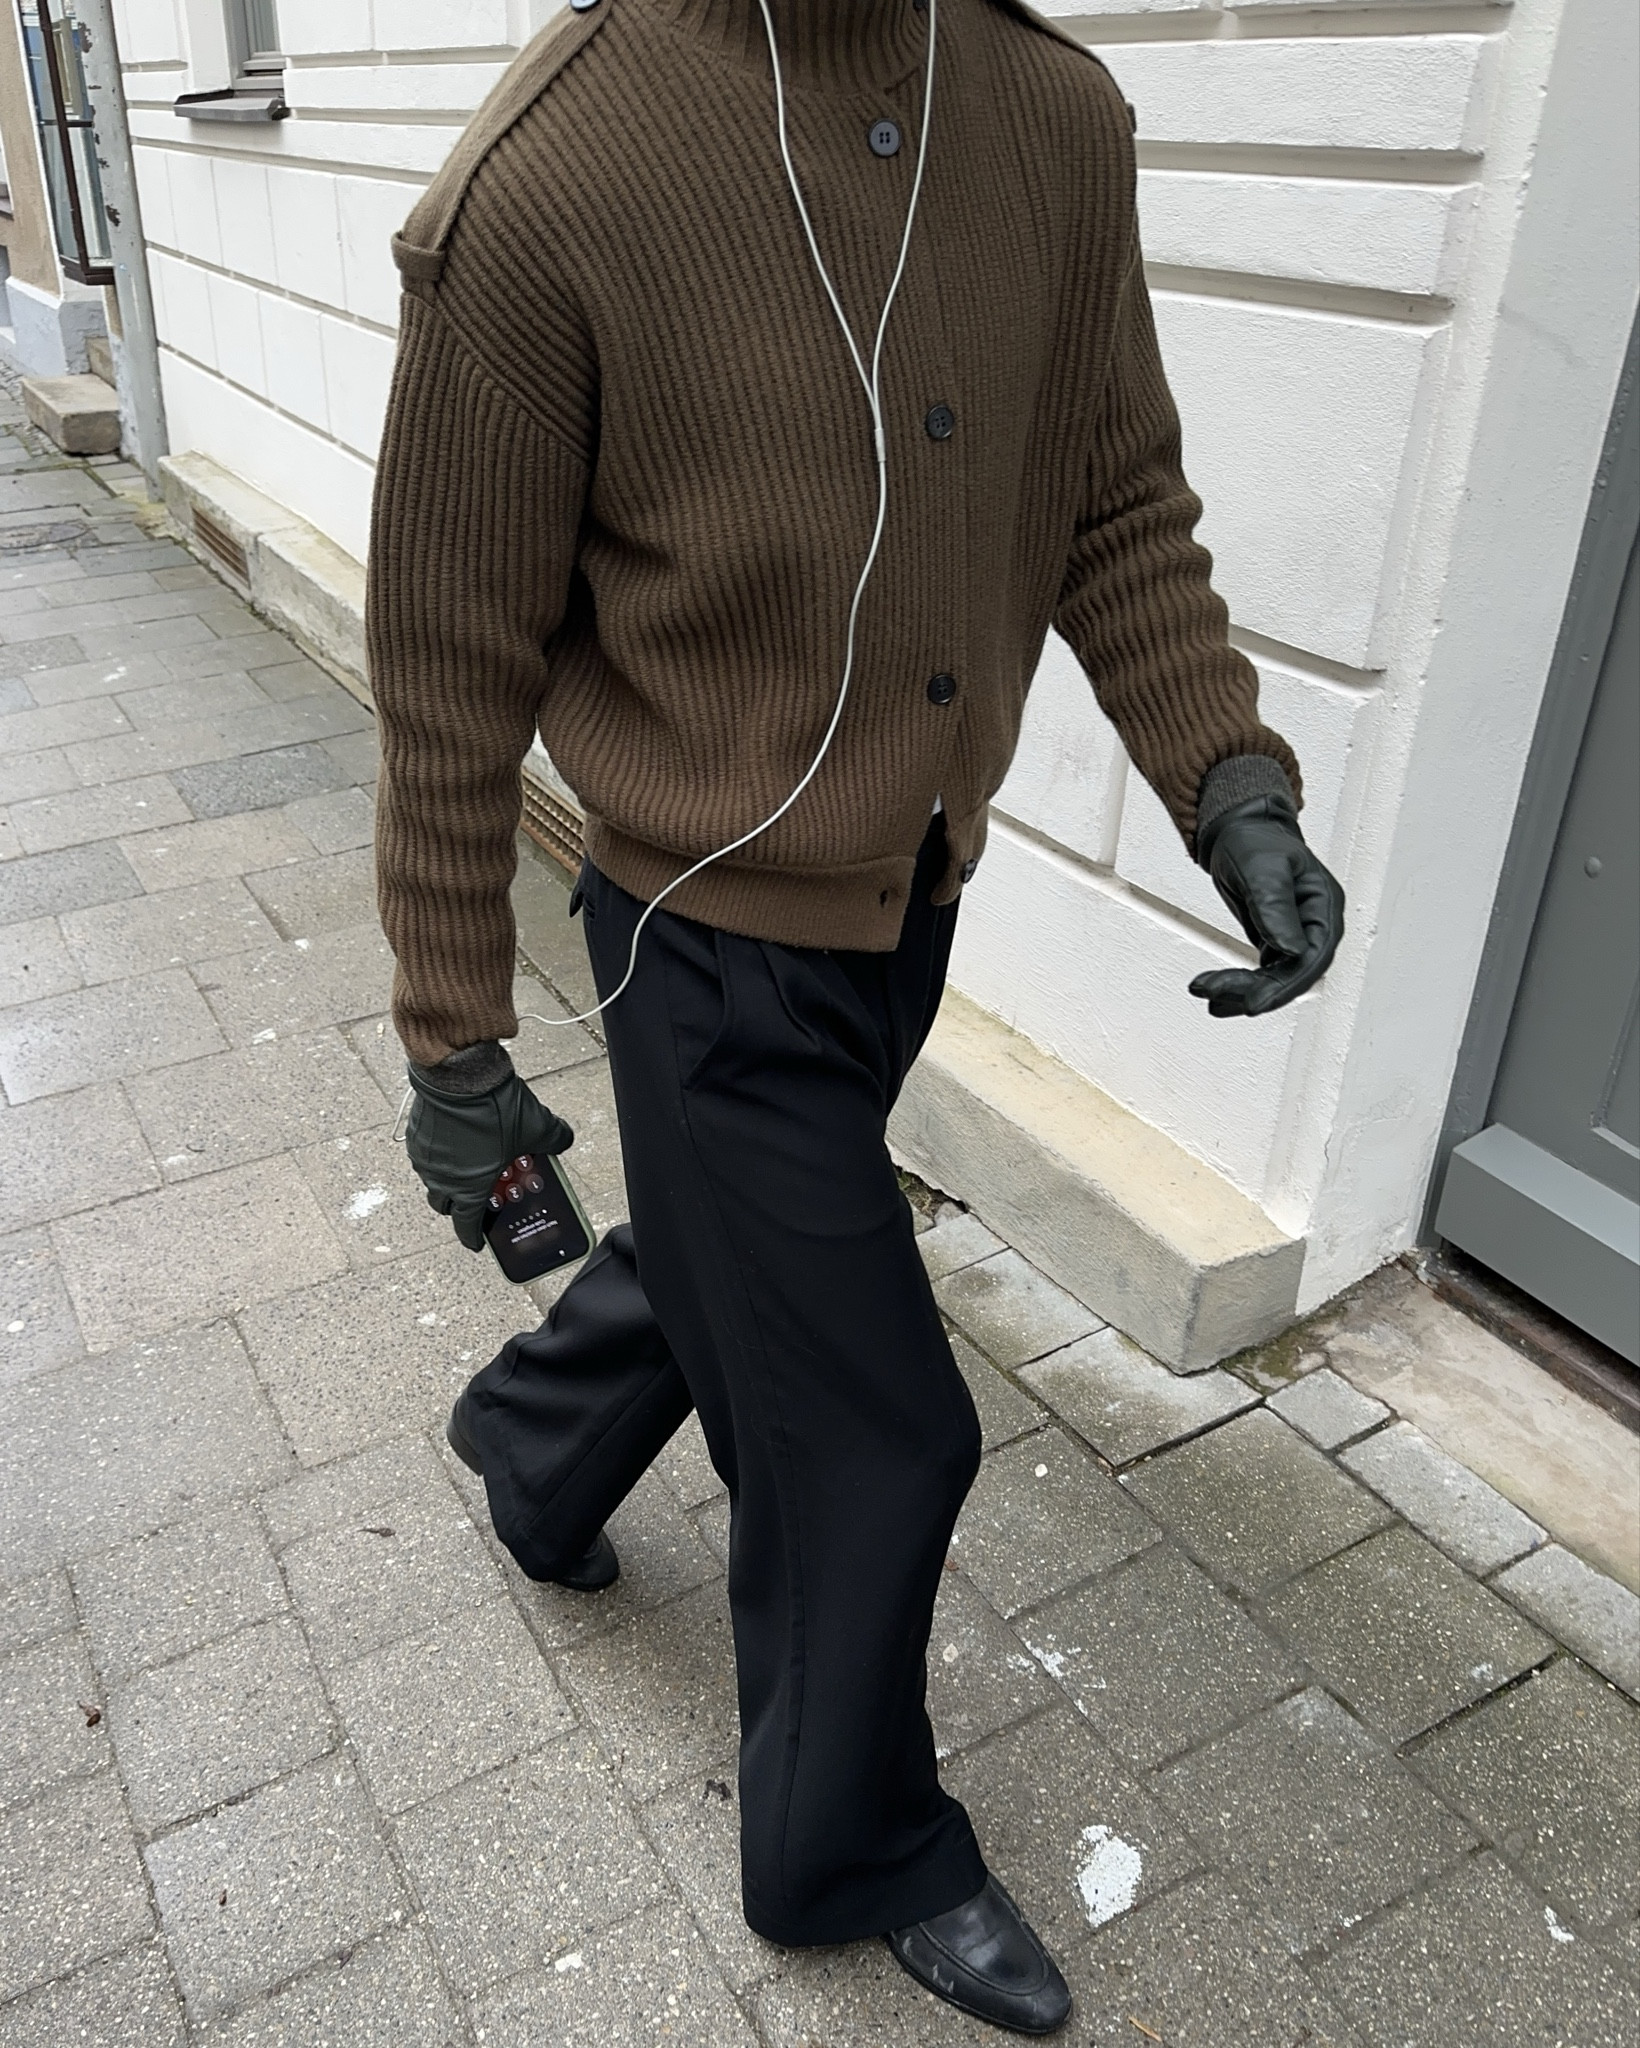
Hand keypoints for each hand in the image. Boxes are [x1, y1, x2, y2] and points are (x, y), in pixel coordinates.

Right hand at [405, 1053, 573, 1249]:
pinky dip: (440, 1153)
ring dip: (448, 1177)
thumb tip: (564, 1140)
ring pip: (433, 1179)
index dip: (473, 1237)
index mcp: (468, 1188)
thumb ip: (556, 1140)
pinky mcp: (416, 1136)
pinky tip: (457, 1139)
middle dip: (459, 1204)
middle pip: (445, 1204)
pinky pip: (426, 1155)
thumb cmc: (495, 1107)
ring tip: (469, 1162)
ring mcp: (425, 1157)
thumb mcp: (538, 1126)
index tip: (478, 1240)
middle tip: (475, 1195)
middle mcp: (441, 1178)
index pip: (466, 1226)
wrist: (461, 1072)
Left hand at [1188, 793, 1344, 1018]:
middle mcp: (1312, 926)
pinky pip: (1261, 973)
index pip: (1313, 958)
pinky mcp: (1273, 941)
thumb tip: (1291, 948)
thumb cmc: (1256, 839)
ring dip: (1242, 992)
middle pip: (1293, 975)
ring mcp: (1293, 936)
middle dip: (1256, 991)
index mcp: (1322, 906)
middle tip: (1217, 995)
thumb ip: (1275, 908)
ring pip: (1275, 980)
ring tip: (1207, 991)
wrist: (1238, 831)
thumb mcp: (1263, 869)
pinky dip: (1238, 984)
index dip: (1285, 986)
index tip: (1255, 1001)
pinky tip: (1215, 991)